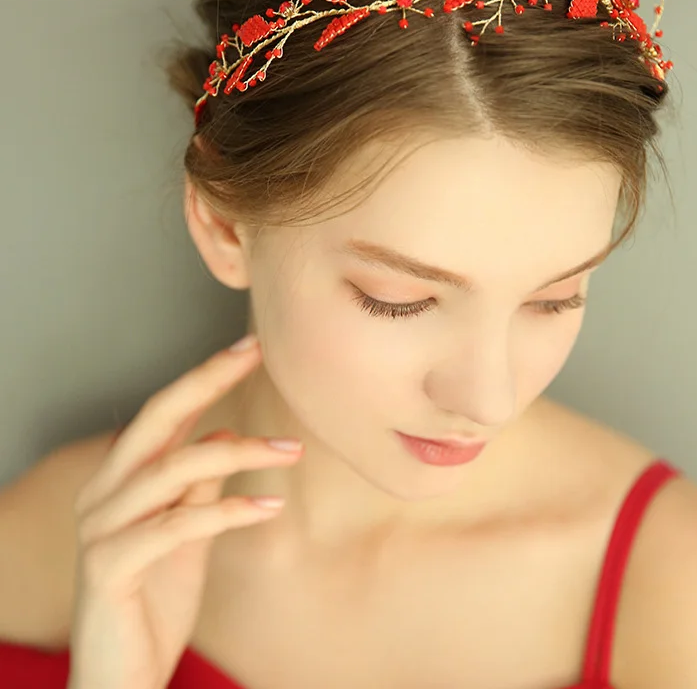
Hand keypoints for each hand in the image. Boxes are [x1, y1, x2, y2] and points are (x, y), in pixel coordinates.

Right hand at [66, 335, 302, 688]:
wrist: (120, 673)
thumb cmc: (155, 596)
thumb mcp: (185, 529)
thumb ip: (197, 484)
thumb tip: (223, 434)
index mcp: (121, 477)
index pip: (166, 410)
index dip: (206, 374)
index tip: (252, 344)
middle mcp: (103, 492)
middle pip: (158, 419)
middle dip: (208, 379)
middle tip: (256, 353)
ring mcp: (101, 528)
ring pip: (173, 468)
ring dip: (238, 452)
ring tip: (291, 450)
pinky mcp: (109, 567)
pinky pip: (177, 526)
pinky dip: (228, 511)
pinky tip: (269, 507)